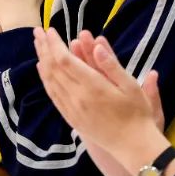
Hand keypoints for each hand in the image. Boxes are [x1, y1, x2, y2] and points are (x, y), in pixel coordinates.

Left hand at [34, 28, 171, 173]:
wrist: (133, 145)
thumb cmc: (137, 113)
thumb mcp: (131, 85)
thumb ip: (111, 65)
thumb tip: (97, 45)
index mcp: (92, 87)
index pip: (65, 60)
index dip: (55, 44)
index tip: (50, 30)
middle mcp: (77, 97)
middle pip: (53, 68)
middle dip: (44, 48)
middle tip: (37, 32)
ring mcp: (72, 109)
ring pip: (50, 81)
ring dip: (42, 61)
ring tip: (37, 45)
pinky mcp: (71, 118)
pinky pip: (53, 95)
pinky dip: (45, 79)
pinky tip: (43, 70)